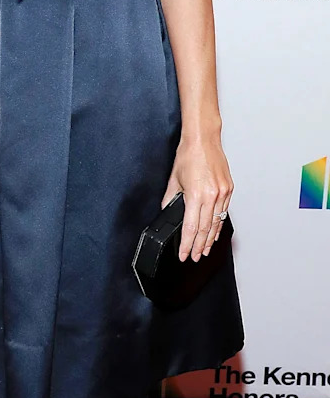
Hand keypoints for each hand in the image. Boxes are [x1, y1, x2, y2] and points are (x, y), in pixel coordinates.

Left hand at [162, 137, 232, 261]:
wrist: (203, 140)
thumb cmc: (189, 155)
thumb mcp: (174, 180)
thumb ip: (170, 199)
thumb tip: (168, 211)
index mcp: (196, 194)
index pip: (191, 227)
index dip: (187, 244)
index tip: (184, 254)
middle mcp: (212, 195)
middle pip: (206, 229)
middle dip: (199, 246)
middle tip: (195, 257)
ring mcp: (223, 193)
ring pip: (216, 223)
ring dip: (210, 239)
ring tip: (204, 250)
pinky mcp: (228, 189)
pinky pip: (223, 212)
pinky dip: (218, 224)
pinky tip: (214, 232)